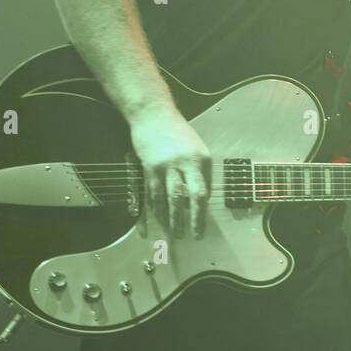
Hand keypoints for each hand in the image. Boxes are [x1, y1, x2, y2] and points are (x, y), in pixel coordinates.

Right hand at [127, 105, 211, 239]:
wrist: (154, 114)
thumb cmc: (178, 132)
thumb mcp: (197, 149)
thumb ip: (200, 172)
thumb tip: (202, 198)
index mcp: (200, 159)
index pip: (203, 191)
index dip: (201, 212)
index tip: (201, 228)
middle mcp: (184, 163)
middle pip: (187, 197)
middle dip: (188, 220)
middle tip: (188, 237)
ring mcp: (164, 165)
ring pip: (167, 199)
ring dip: (169, 219)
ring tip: (172, 234)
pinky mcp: (148, 167)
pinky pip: (150, 194)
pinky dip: (150, 211)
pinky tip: (150, 224)